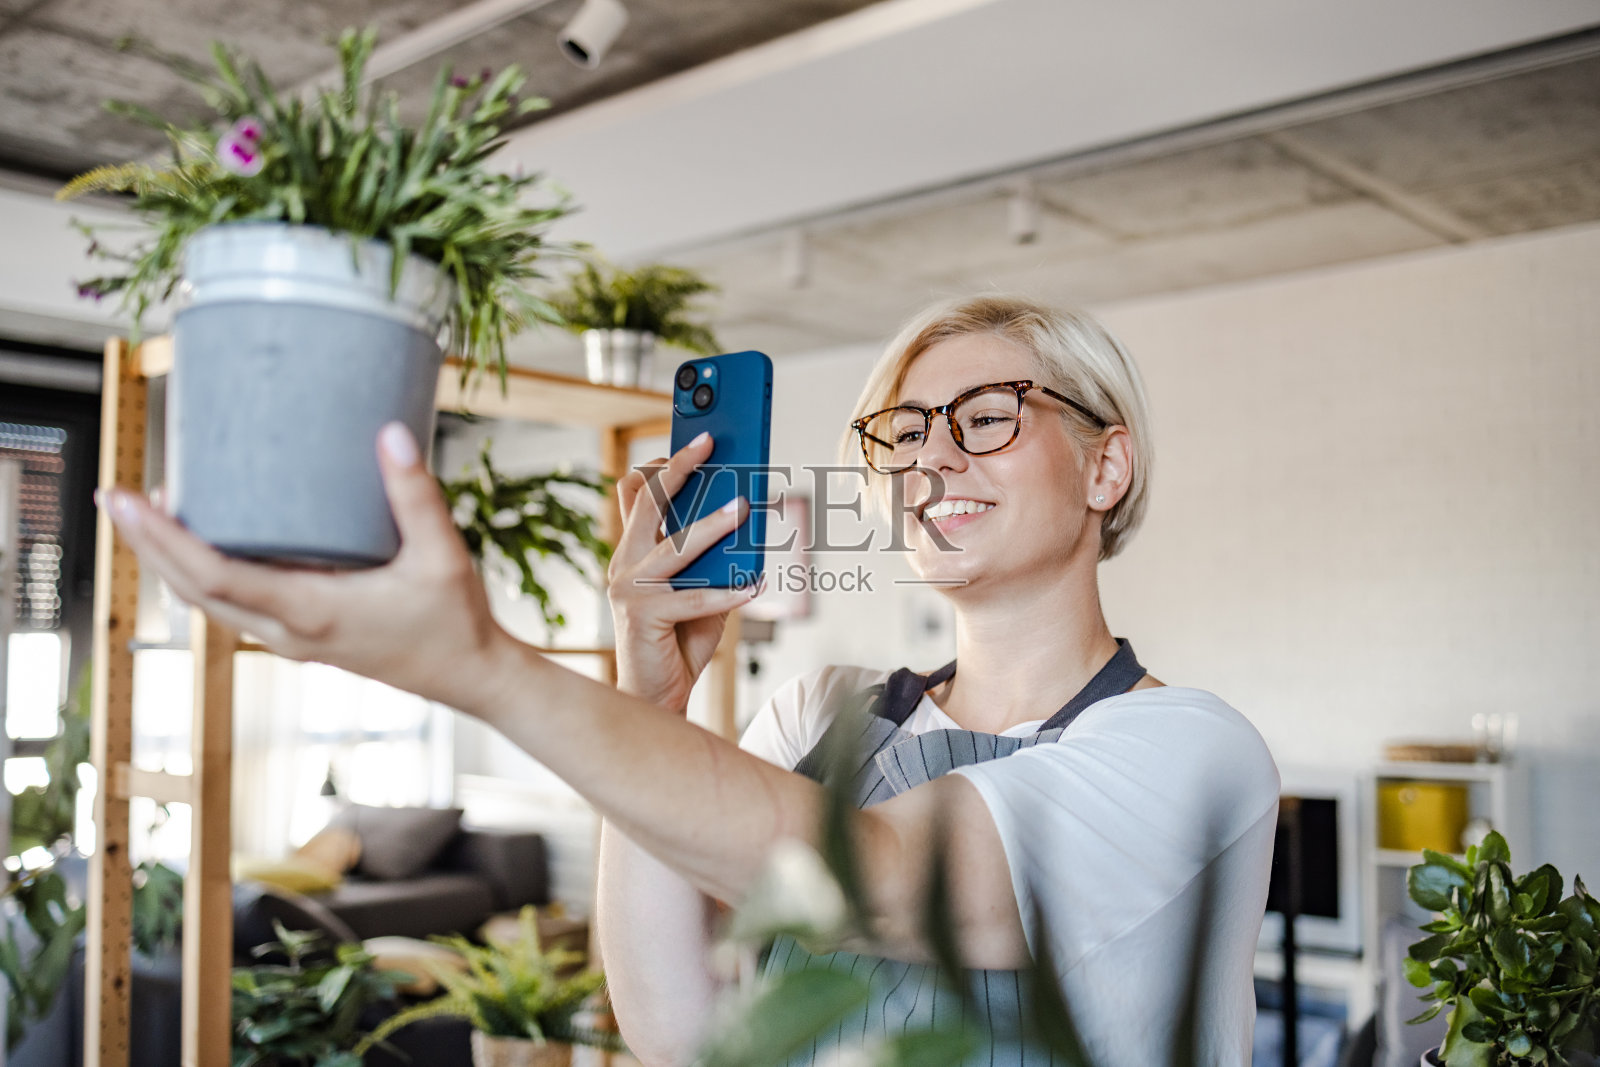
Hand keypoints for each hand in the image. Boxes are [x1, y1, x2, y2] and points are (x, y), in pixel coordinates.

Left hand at [99, 423, 523, 713]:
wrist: (472, 676)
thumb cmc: (456, 622)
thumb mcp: (441, 554)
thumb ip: (413, 493)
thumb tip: (390, 432)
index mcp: (311, 613)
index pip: (213, 577)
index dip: (163, 539)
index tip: (129, 500)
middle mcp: (288, 633)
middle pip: (192, 591)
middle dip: (148, 544)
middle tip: (116, 495)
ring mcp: (291, 640)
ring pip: (207, 603)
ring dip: (171, 561)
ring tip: (152, 511)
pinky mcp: (302, 637)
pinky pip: (233, 606)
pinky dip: (204, 574)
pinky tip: (209, 542)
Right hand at [607, 431, 761, 713]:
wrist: (657, 696)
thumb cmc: (678, 641)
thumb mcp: (700, 592)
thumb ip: (712, 561)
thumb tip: (745, 524)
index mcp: (633, 552)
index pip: (636, 494)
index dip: (662, 464)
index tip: (697, 443)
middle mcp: (624, 563)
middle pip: (647, 500)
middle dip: (679, 467)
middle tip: (708, 444)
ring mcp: (629, 588)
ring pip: (674, 544)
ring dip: (711, 524)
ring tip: (743, 508)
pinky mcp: (643, 615)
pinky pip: (694, 598)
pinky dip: (728, 593)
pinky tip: (755, 587)